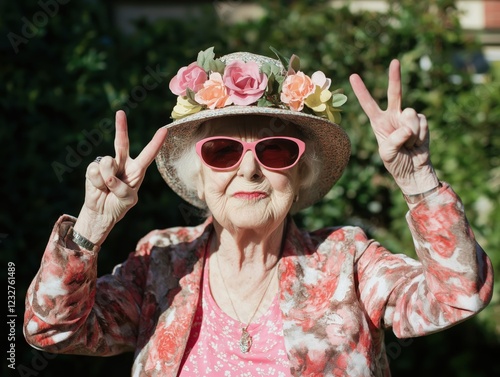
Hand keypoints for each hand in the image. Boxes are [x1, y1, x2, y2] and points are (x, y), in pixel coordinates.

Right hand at [74, 110, 167, 243]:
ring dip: (107, 179)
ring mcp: (107, 164)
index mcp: (137, 169)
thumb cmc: (119, 204)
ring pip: (108, 162)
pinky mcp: (93, 168)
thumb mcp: (128, 200)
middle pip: (122, 142)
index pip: (148, 154)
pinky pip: (95, 170)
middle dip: (121, 127)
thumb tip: (109, 178)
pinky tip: (98, 187)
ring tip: (107, 188)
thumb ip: (122, 190)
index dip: (156, 143)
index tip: (165, 130)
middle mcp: (123, 163)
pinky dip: (97, 182)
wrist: (101, 212)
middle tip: (120, 112)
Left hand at [349, 59, 438, 193]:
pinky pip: (422, 123)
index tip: (353, 76)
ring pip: (410, 114)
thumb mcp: (387, 154)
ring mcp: (408, 118)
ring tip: (409, 144)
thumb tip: (408, 128)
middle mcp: (393, 116)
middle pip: (395, 93)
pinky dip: (420, 135)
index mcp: (378, 122)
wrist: (414, 170)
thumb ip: (394, 140)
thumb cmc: (396, 163)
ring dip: (411, 132)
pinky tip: (417, 143)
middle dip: (395, 77)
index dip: (361, 91)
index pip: (368, 104)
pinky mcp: (422, 121)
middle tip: (394, 61)